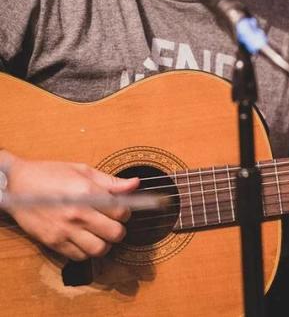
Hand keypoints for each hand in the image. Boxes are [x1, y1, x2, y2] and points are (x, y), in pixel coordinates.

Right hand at [4, 155, 138, 260]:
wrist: (16, 186)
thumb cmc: (49, 174)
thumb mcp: (82, 171)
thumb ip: (110, 181)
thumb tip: (134, 184)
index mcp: (87, 193)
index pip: (121, 211)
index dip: (126, 212)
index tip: (121, 211)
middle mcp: (78, 214)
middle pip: (115, 233)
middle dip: (119, 230)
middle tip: (113, 224)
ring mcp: (65, 230)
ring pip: (99, 249)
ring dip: (105, 244)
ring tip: (101, 235)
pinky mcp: (53, 242)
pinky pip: (79, 256)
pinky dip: (86, 252)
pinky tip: (85, 240)